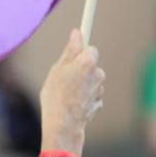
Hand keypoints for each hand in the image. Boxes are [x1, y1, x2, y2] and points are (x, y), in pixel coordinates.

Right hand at [38, 29, 104, 152]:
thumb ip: (70, 50)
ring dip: (82, 84)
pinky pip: (91, 94)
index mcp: (87, 62)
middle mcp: (98, 73)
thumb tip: (78, 32)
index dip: (82, 49)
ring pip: (91, 80)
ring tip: (67, 93)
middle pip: (90, 64)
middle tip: (64, 77)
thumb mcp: (57, 69)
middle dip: (80, 69)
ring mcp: (99, 89)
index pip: (90, 48)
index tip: (82, 41)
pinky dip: (84, 97)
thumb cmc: (56, 95)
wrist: (63, 124)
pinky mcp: (99, 102)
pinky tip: (73, 103)